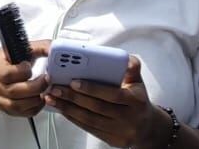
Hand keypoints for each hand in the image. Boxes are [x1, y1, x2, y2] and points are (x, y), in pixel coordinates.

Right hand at [0, 41, 49, 117]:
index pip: (7, 74)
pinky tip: (40, 98)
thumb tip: (53, 48)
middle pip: (14, 91)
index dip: (22, 71)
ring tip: (44, 90)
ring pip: (19, 105)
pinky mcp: (8, 110)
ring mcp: (0, 99)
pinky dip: (36, 107)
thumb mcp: (15, 50)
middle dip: (36, 86)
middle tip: (46, 79)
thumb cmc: (2, 63)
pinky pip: (24, 113)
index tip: (29, 66)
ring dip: (36, 98)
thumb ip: (36, 48)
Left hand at [44, 56, 167, 147]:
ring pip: (90, 120)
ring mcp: (120, 131)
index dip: (92, 88)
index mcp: (135, 100)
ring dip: (68, 108)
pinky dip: (73, 118)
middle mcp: (129, 117)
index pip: (112, 94)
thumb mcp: (138, 82)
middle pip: (97, 107)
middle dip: (73, 97)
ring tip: (51, 98)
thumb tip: (125, 58)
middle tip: (55, 88)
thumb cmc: (137, 99)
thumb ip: (131, 67)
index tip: (73, 81)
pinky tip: (61, 109)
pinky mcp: (111, 140)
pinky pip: (89, 128)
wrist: (147, 127)